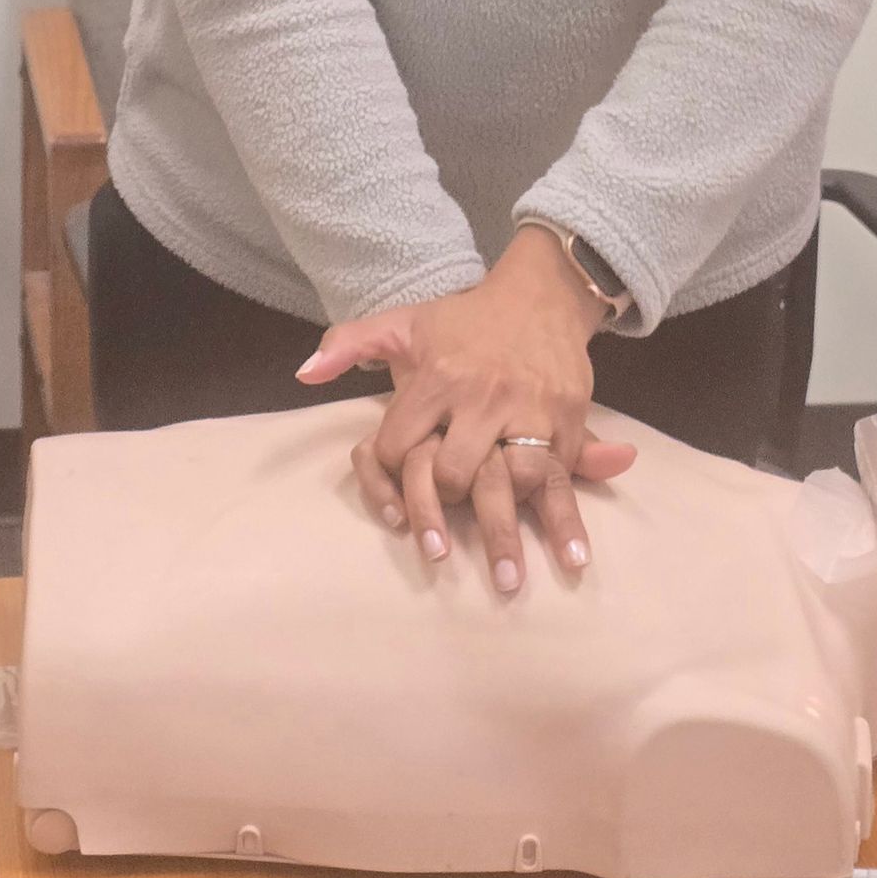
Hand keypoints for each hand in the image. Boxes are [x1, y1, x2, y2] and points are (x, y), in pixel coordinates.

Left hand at [297, 224, 619, 591]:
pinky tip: (572, 558)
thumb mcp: (403, 322)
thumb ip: (349, 344)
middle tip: (439, 549)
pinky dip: (568, 519)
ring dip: (507, 533)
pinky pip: (563, 475)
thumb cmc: (464, 320)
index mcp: (436, 377)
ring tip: (505, 581)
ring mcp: (527, 410)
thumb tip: (304, 373)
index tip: (396, 502)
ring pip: (511, 480)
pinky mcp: (566, 420)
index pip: (400, 446)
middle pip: (454, 473)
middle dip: (443, 510)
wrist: (541, 295)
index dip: (391, 478)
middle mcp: (481, 396)